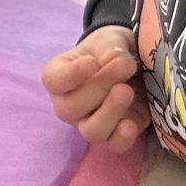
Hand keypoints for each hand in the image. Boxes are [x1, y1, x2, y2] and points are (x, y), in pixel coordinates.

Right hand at [43, 25, 146, 152]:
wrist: (131, 62)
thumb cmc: (110, 49)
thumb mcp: (108, 40)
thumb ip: (109, 47)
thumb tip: (115, 58)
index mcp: (59, 78)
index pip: (54, 82)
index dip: (71, 75)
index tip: (91, 62)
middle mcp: (69, 105)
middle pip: (72, 108)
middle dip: (100, 86)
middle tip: (124, 65)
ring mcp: (91, 123)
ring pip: (91, 131)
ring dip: (110, 112)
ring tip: (127, 91)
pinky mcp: (117, 133)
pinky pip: (115, 145)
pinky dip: (122, 138)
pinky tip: (131, 125)